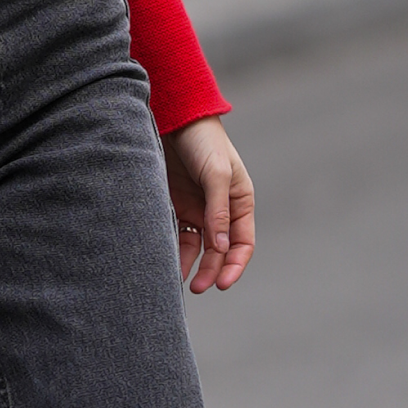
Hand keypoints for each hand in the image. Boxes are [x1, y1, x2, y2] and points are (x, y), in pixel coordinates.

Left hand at [164, 114, 255, 291]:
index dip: (234, 265)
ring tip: (179, 281)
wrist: (175, 119)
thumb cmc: (204, 143)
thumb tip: (221, 247)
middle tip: (198, 288)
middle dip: (211, 271)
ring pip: (196, 246)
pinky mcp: (174, 205)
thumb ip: (218, 210)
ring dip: (190, 264)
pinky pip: (175, 233)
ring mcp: (196, 209)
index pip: (242, 244)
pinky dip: (172, 248)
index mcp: (240, 203)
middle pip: (218, 250)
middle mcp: (220, 210)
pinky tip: (164, 260)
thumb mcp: (216, 174)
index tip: (223, 283)